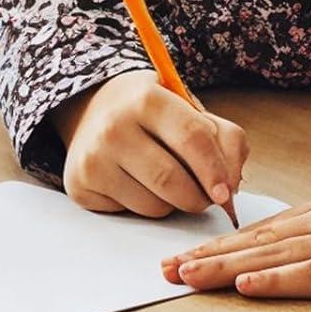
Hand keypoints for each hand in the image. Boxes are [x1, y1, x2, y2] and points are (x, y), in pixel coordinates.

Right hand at [55, 69, 248, 218]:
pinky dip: (146, 206)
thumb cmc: (153, 113)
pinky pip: (131, 214)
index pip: (192, 138)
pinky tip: (138, 183)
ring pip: (154, 205)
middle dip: (199, 197)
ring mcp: (93, 157)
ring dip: (173, 203)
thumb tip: (230, 187)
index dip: (216, 170)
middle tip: (206, 196)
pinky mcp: (80, 185)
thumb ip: (225, 139)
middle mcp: (114, 126)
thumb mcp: (190, 108)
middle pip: (172, 180)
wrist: (93, 109)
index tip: (226, 192)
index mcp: (146, 98)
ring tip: (167, 181)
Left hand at [160, 170, 310, 299]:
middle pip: (255, 242)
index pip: (259, 230)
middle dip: (207, 257)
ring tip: (186, 276)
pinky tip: (246, 285)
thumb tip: (290, 242)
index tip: (181, 256)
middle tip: (164, 270)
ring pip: (272, 256)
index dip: (217, 244)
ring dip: (226, 268)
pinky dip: (278, 280)